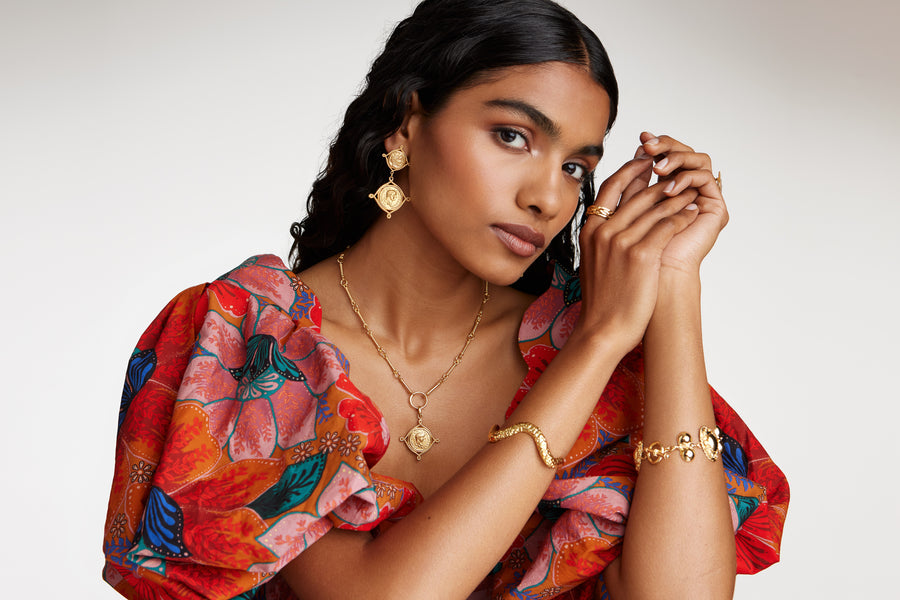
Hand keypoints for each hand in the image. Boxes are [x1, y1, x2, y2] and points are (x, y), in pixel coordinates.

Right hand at [576, 151, 701, 351]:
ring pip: (655, 207)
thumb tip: (613, 222)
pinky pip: (668, 225)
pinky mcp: (642, 254)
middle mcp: (603, 231)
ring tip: (691, 190)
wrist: (603, 329)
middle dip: (660, 180)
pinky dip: (683, 215)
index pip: (610, 187)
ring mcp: (621, 241)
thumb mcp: (593, 261)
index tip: (645, 162)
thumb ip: (602, 238)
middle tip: (677, 171)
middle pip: (636, 193)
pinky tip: (693, 212)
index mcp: (589, 230)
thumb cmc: (602, 300)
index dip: (630, 170)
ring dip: (677, 196)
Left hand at [639, 132, 728, 275]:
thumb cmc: (637, 249)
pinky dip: (686, 177)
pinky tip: (668, 187)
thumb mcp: (631, 208)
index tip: (641, 137)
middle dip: (666, 146)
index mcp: (669, 190)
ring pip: (698, 160)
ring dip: (676, 159)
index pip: (667, 157)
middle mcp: (689, 191)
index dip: (655, 145)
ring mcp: (703, 198)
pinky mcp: (715, 208)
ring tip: (658, 168)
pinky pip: (705, 178)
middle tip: (648, 144)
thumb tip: (638, 147)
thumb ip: (635, 182)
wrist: (651, 281)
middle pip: (684, 154)